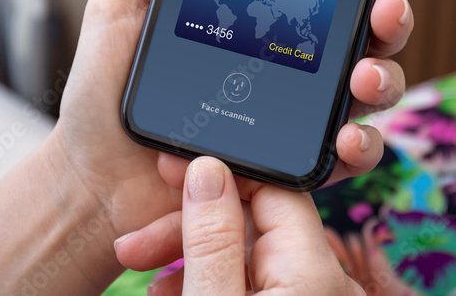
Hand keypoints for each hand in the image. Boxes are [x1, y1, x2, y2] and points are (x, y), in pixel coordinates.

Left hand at [51, 0, 437, 262]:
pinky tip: (347, 137)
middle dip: (394, 10)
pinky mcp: (292, 165)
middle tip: (387, 2)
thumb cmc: (104, 90)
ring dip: (385, 75)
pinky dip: (361, 147)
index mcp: (265, 12)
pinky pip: (346, 157)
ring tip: (362, 72)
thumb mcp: (122, 2)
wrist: (90, 178)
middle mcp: (292, 58)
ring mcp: (297, 113)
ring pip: (370, 87)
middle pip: (366, 29)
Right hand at [115, 156, 363, 294]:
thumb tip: (208, 171)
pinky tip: (167, 289)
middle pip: (254, 222)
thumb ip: (212, 241)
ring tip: (138, 269)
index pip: (271, 187)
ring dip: (191, 256)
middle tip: (132, 242)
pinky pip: (252, 283)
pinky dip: (210, 281)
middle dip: (190, 225)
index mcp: (314, 269)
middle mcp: (322, 281)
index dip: (215, 175)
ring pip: (247, 255)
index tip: (167, 172)